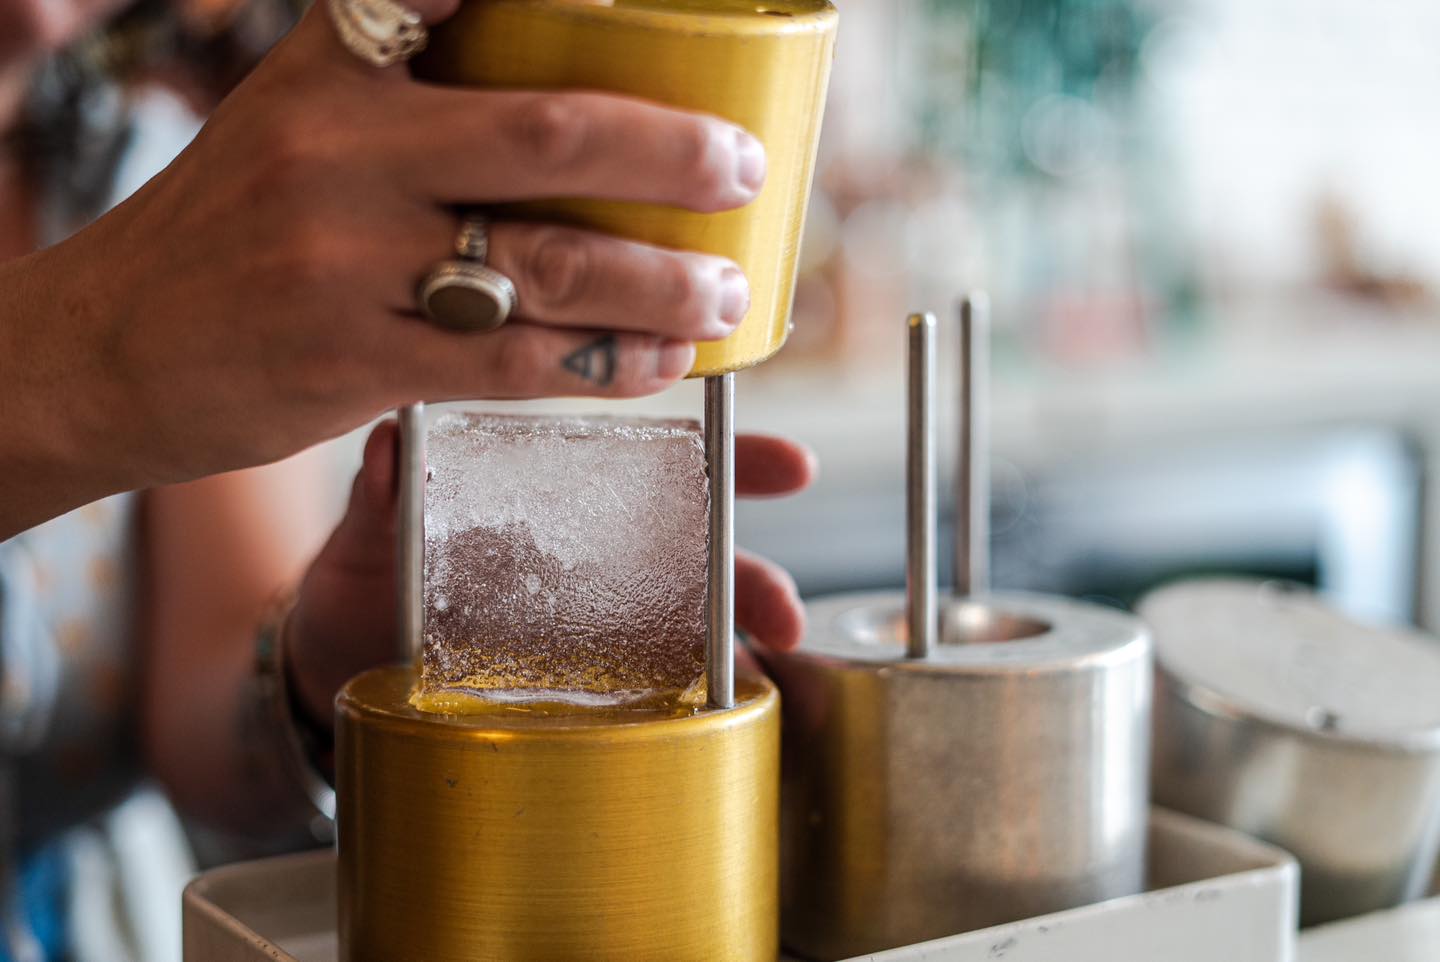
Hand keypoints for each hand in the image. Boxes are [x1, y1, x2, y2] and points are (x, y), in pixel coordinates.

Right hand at [0, 0, 764, 534]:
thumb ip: (408, 82)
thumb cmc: (229, 231)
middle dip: (669, 153)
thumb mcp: (297, 115)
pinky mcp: (354, 362)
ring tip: (723, 289)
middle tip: (741, 170)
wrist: (106, 347)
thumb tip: (556, 102)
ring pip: (547, 267)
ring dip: (659, 284)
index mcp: (335, 70)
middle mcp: (341, 153)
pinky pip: (512, 365)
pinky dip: (601, 364)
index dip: (576, 6)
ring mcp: (346, 262)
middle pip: (547, 137)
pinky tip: (656, 363)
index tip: (658, 7)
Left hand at [285, 420, 814, 723]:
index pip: (655, 464)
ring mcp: (588, 627)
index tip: (795, 466)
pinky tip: (709, 721)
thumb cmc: (358, 588)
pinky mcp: (576, 692)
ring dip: (734, 647)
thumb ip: (381, 495)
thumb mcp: (364, 538)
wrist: (329, 674)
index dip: (731, 458)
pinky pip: (649, 694)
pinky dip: (688, 706)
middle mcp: (589, 558)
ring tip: (754, 674)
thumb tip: (391, 441)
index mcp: (557, 499)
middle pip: (697, 552)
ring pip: (686, 626)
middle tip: (783, 611)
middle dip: (754, 574)